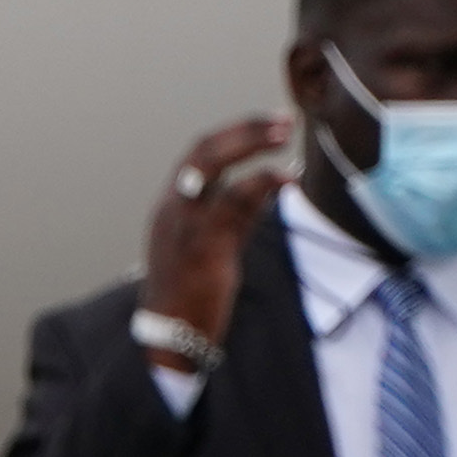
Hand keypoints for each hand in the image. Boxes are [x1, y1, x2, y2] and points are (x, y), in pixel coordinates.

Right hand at [135, 109, 297, 351]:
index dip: (235, 134)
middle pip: (203, 150)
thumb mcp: (212, 244)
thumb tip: (270, 183)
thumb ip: (237, 212)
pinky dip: (262, 182)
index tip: (270, 123)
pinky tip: (287, 176)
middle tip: (283, 121)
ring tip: (286, 136)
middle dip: (244, 130)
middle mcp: (174, 207)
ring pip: (212, 166)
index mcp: (172, 206)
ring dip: (251, 145)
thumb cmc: (190, 292)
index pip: (200, 155)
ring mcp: (185, 224)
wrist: (170, 335)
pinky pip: (233, 202)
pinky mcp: (203, 245)